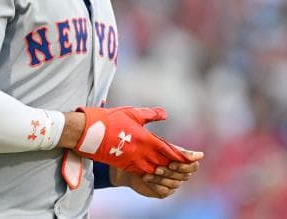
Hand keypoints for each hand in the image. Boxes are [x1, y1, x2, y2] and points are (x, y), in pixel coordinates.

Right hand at [72, 106, 186, 174]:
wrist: (90, 132)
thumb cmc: (111, 119)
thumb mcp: (133, 113)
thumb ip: (151, 115)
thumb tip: (165, 114)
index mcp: (146, 140)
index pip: (170, 150)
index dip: (184, 155)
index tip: (197, 157)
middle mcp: (142, 153)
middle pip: (166, 163)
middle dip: (179, 166)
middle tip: (192, 167)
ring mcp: (133, 161)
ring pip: (156, 170)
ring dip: (168, 171)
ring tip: (179, 171)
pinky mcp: (125, 164)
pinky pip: (143, 172)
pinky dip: (153, 173)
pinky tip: (159, 173)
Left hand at [111, 148, 203, 198]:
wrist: (128, 163)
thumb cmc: (146, 151)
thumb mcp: (161, 147)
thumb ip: (180, 152)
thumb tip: (201, 155)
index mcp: (181, 160)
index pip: (193, 166)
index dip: (185, 166)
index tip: (172, 162)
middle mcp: (179, 173)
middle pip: (185, 175)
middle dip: (171, 172)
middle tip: (158, 167)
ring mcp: (172, 183)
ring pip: (174, 183)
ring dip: (162, 178)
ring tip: (150, 172)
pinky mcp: (163, 192)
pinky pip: (165, 191)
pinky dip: (156, 185)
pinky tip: (146, 179)